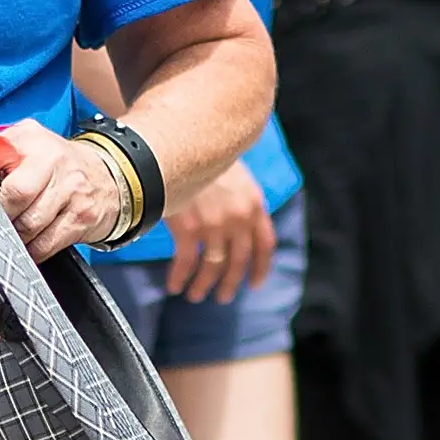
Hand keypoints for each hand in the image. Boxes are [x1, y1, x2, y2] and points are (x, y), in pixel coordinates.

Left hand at [0, 121, 125, 260]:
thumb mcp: (25, 145)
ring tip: (8, 233)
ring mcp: (72, 190)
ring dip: (13, 236)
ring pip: (29, 225)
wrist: (110, 173)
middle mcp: (53, 160)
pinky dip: (30, 250)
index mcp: (30, 139)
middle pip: (15, 195)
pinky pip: (46, 244)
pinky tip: (26, 245)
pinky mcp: (82, 217)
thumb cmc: (54, 163)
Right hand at [165, 161, 274, 302]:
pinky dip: (180, 278)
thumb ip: (240, 200)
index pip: (264, 244)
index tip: (253, 284)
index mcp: (254, 204)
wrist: (178, 142)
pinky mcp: (189, 228)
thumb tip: (237, 224)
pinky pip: (187, 263)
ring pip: (213, 267)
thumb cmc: (201, 155)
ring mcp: (215, 224)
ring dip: (203, 286)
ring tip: (195, 295)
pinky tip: (174, 286)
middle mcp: (239, 218)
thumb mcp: (233, 173)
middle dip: (229, 284)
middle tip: (221, 297)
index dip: (260, 268)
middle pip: (239, 261)